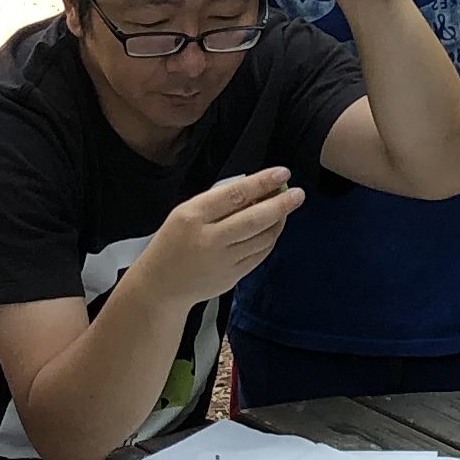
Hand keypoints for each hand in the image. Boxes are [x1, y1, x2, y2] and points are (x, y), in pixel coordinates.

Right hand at [138, 165, 306, 308]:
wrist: (161, 286)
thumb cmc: (173, 243)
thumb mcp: (185, 213)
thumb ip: (217, 202)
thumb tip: (256, 189)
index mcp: (193, 216)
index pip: (234, 195)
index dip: (262, 183)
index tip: (282, 173)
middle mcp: (209, 239)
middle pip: (254, 219)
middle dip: (281, 204)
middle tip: (298, 194)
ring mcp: (222, 261)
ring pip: (262, 238)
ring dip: (278, 221)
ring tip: (285, 209)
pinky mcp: (232, 277)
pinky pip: (260, 255)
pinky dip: (270, 239)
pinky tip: (273, 229)